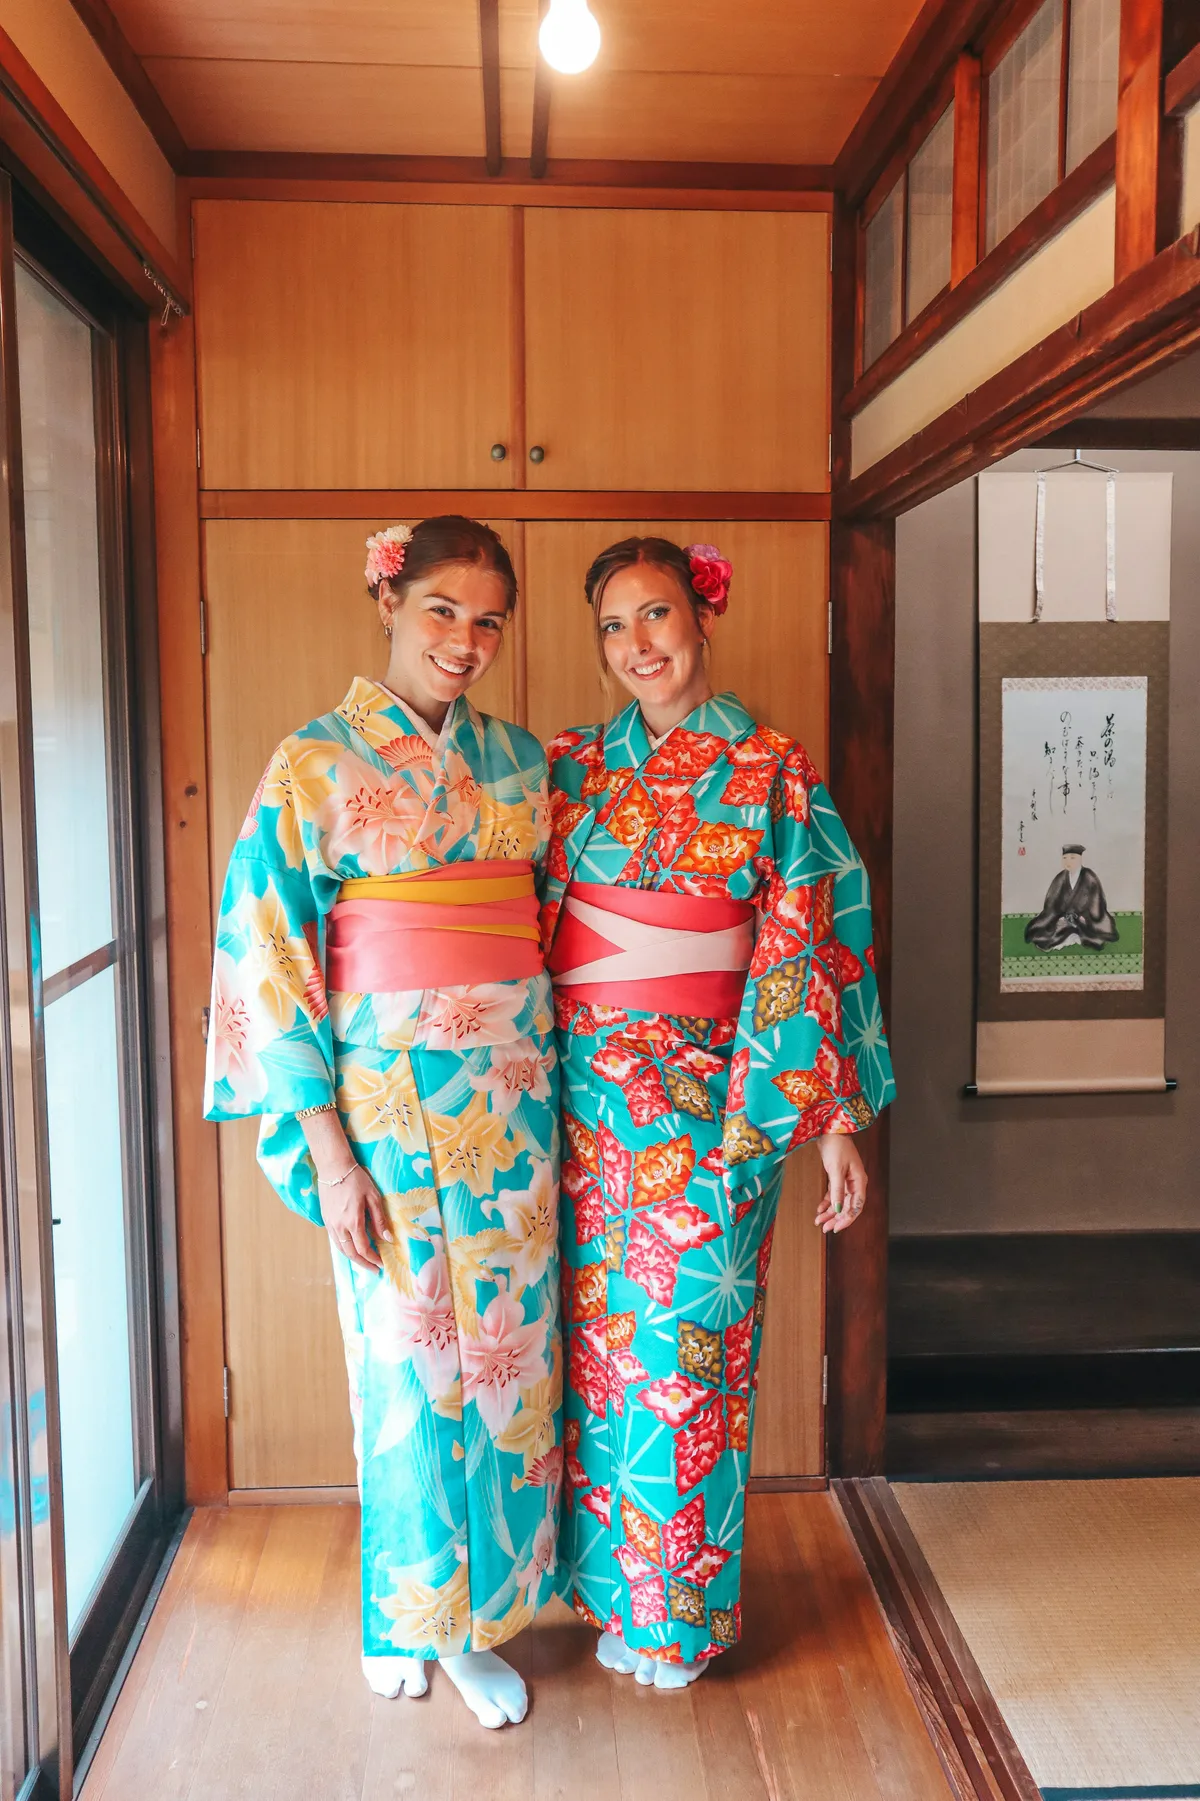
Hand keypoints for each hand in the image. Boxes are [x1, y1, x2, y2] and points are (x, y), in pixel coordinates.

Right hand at [299, 1106, 391, 1272]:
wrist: (334, 1168)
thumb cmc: (356, 1179)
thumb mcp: (373, 1197)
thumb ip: (379, 1219)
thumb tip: (387, 1238)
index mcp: (353, 1221)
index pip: (363, 1248)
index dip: (373, 1258)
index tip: (381, 1264)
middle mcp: (340, 1227)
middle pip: (351, 1253)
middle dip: (363, 1264)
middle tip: (374, 1270)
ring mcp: (331, 1224)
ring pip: (341, 1249)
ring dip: (353, 1258)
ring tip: (364, 1262)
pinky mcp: (326, 1220)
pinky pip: (335, 1240)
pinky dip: (344, 1248)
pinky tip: (352, 1248)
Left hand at [813, 1132, 867, 1233]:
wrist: (829, 1129)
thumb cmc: (836, 1146)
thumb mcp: (836, 1169)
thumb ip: (837, 1190)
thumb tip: (837, 1209)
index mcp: (859, 1181)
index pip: (856, 1206)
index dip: (847, 1219)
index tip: (836, 1228)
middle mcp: (855, 1182)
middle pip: (847, 1206)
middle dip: (836, 1218)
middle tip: (825, 1228)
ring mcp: (846, 1179)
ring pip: (839, 1201)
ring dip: (830, 1212)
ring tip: (819, 1221)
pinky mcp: (837, 1175)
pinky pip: (834, 1194)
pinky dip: (827, 1202)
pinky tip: (820, 1210)